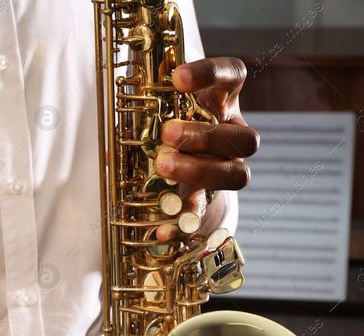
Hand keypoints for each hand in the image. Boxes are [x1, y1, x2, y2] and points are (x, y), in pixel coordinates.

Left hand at [156, 57, 259, 240]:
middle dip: (204, 135)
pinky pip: (207, 216)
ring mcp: (229, 170)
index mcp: (223, 102)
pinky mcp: (214, 203)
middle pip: (242, 137)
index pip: (233, 76)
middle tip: (167, 134)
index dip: (210, 74)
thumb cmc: (170, 130)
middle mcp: (233, 135)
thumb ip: (153, 99)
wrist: (183, 180)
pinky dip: (183, 222)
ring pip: (237, 174)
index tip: (177, 79)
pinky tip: (161, 229)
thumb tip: (124, 86)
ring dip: (201, 170)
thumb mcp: (162, 109)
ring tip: (163, 166)